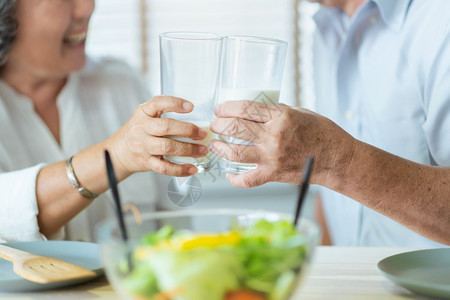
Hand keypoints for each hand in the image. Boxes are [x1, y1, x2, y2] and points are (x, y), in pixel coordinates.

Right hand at [107, 96, 207, 177]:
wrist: (118, 152)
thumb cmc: (138, 132)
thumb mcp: (145, 117)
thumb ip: (164, 115)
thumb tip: (195, 120)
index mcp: (143, 113)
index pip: (158, 103)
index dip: (175, 103)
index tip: (191, 107)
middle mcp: (141, 128)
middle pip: (166, 127)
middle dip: (188, 130)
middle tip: (202, 133)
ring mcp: (143, 146)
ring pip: (167, 147)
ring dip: (188, 149)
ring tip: (202, 150)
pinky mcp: (147, 162)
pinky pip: (165, 167)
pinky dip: (180, 169)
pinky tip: (191, 168)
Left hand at [209, 101, 354, 187]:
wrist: (337, 159)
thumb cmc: (322, 133)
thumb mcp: (300, 112)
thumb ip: (276, 111)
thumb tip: (256, 111)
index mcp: (281, 117)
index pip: (245, 108)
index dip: (227, 107)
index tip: (220, 108)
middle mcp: (274, 137)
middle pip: (235, 128)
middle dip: (219, 125)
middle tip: (215, 124)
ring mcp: (272, 157)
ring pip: (234, 153)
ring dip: (220, 148)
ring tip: (215, 144)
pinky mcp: (273, 174)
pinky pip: (247, 180)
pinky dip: (235, 179)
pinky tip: (229, 174)